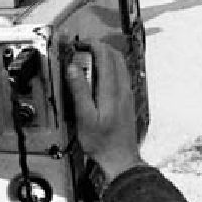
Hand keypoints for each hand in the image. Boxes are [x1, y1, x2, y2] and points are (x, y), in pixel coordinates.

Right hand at [64, 42, 141, 180]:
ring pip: (121, 65)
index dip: (93, 45)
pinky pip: (122, 75)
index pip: (106, 57)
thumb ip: (79, 91)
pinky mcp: (128, 99)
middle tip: (83, 49)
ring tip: (89, 58)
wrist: (120, 158)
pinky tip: (100, 75)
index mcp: (112, 90)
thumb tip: (73, 68)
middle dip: (99, 47)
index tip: (80, 44)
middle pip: (116, 57)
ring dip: (106, 56)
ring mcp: (127, 93)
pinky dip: (111, 67)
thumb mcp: (84, 117)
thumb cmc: (102, 142)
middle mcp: (123, 88)